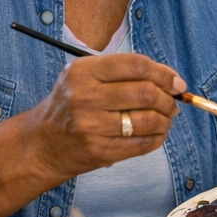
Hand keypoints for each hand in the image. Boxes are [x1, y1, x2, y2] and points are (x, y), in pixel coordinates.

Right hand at [23, 54, 184, 178]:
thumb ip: (124, 72)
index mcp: (82, 71)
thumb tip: (173, 81)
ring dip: (166, 120)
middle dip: (168, 99)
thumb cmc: (71, 105)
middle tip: (172, 103)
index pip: (136, 66)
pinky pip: (143, 144)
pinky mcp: (98, 150)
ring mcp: (90, 126)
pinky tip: (155, 134)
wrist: (40, 145)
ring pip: (148, 120)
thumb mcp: (85, 77)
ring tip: (164, 119)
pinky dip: (158, 138)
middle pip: (146, 93)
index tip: (176, 83)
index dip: (164, 73)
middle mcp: (84, 97)